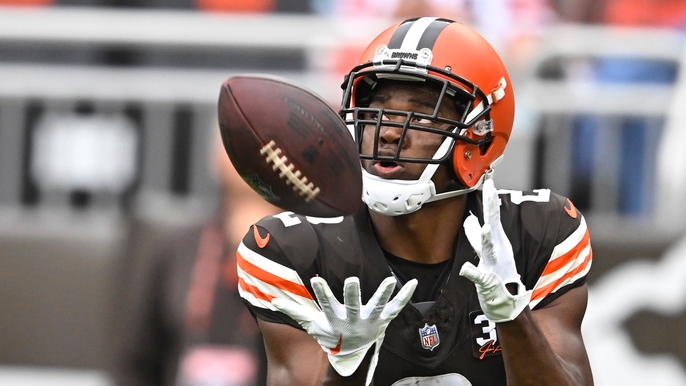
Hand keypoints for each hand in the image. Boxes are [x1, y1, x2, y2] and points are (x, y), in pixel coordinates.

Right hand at [272, 276, 416, 383]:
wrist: (352, 353)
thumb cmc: (331, 333)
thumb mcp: (313, 324)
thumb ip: (294, 311)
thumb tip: (272, 301)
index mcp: (336, 318)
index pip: (326, 303)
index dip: (322, 292)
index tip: (316, 279)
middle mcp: (353, 318)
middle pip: (352, 305)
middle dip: (352, 293)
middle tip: (350, 280)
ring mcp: (370, 319)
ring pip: (377, 305)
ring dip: (383, 293)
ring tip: (389, 280)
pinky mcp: (384, 319)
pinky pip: (396, 307)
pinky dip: (404, 296)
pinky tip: (412, 282)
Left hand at [459, 175, 531, 322]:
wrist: (507, 303)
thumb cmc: (496, 275)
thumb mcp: (486, 252)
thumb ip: (475, 235)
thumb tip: (469, 218)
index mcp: (496, 241)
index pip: (491, 215)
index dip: (489, 198)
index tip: (487, 180)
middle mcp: (497, 249)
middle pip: (493, 224)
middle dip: (491, 206)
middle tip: (489, 188)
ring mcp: (493, 265)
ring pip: (489, 248)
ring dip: (487, 238)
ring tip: (485, 227)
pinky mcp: (488, 282)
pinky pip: (479, 276)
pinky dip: (472, 272)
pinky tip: (465, 268)